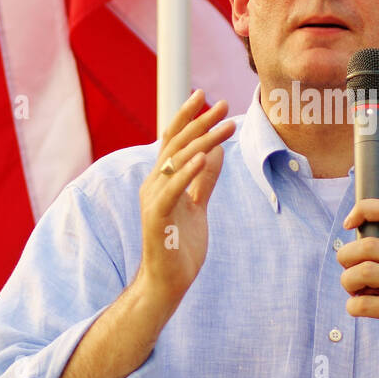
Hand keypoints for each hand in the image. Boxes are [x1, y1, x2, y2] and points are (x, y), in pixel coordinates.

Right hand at [135, 90, 234, 320]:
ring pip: (177, 161)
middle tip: (223, 104)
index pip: (173, 140)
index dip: (187, 117)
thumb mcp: (198, 205)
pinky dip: (188, 171)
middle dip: (199, 121)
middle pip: (176, 144)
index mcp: (162, 179)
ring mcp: (154, 199)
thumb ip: (203, 180)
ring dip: (202, 140)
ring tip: (225, 125)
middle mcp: (154, 184)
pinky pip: (172, 189)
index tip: (203, 95)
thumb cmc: (181, 246)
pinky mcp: (157, 217)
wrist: (167, 282)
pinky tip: (204, 156)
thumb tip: (214, 151)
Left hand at [337, 198, 378, 365]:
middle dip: (345, 257)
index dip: (363, 210)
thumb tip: (351, 248)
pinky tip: (360, 309)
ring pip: (362, 272)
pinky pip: (362, 304)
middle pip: (366, 245)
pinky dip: (353, 307)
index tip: (349, 225)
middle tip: (350, 271)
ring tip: (356, 292)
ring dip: (348, 282)